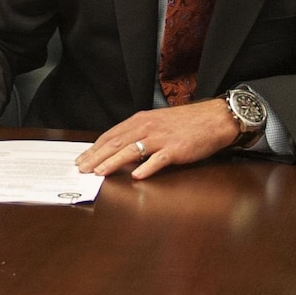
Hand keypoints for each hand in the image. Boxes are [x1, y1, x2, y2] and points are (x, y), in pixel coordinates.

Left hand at [77, 100, 241, 179]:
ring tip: (100, 172)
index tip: (82, 158)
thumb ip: (139, 134)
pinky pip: (159, 159)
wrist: (213, 119)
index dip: (94, 147)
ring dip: (113, 161)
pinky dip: (147, 168)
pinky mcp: (176, 149)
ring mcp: (161, 138)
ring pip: (132, 150)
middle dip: (96, 156)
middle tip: (82, 168)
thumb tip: (119, 149)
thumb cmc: (186, 123)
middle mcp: (148, 127)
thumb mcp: (157, 123)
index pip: (111, 134)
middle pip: (116, 142)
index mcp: (141, 121)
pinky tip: (136, 176)